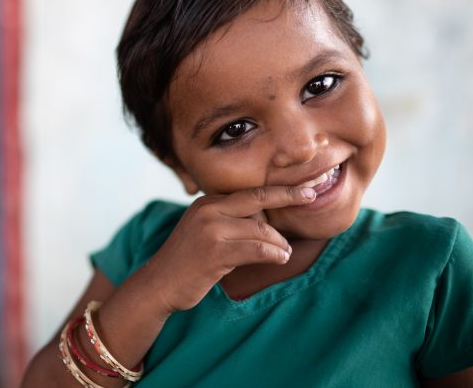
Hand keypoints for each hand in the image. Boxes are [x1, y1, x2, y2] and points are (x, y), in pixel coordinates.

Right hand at [144, 186, 315, 313]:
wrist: (158, 284)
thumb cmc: (187, 261)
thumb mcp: (204, 231)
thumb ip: (229, 220)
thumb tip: (267, 220)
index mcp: (207, 202)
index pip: (250, 191)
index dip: (280, 189)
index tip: (304, 188)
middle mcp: (208, 210)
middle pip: (258, 198)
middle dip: (289, 195)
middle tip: (313, 196)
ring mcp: (210, 229)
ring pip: (261, 230)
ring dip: (279, 242)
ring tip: (285, 252)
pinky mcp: (215, 251)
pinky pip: (256, 249)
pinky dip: (273, 253)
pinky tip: (280, 258)